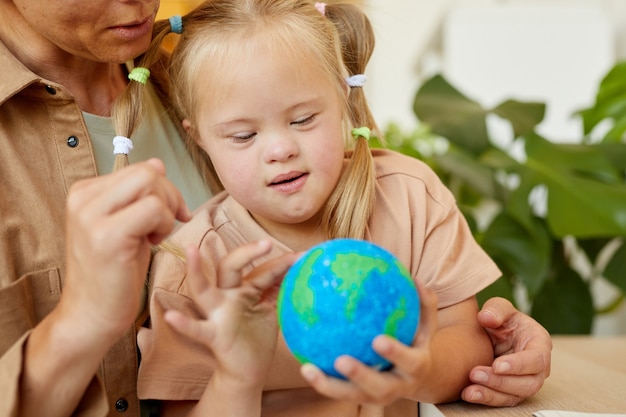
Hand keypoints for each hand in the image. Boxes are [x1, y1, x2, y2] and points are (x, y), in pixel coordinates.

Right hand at [61, 159, 190, 339]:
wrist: (91, 315)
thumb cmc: (113, 272)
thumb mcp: (127, 224)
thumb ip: (138, 195)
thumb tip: (157, 163)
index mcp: (84, 192)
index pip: (139, 169)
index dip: (164, 190)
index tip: (166, 216)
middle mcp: (82, 199)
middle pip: (147, 172)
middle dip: (170, 197)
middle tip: (167, 225)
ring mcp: (92, 216)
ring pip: (151, 184)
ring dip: (167, 211)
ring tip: (154, 236)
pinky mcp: (107, 236)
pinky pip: (154, 209)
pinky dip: (165, 225)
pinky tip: (152, 244)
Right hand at [164, 240, 297, 387]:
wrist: (249, 371)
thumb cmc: (258, 337)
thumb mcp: (272, 310)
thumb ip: (280, 291)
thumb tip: (300, 270)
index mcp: (244, 289)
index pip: (262, 270)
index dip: (282, 263)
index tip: (303, 256)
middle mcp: (228, 296)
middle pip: (231, 267)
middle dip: (247, 253)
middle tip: (267, 243)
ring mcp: (218, 314)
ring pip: (204, 289)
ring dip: (196, 271)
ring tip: (191, 251)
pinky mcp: (214, 335)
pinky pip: (197, 329)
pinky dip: (184, 324)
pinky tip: (171, 317)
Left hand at [300, 281, 438, 404]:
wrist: (415, 377)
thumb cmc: (416, 340)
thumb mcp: (426, 324)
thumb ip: (424, 304)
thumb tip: (415, 279)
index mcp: (415, 367)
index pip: (409, 362)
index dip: (395, 353)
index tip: (378, 340)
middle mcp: (397, 386)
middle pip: (379, 388)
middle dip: (360, 376)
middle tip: (340, 361)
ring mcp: (376, 396)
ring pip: (351, 395)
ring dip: (329, 386)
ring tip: (308, 370)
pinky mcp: (358, 397)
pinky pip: (337, 391)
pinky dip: (321, 380)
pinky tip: (304, 365)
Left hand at [461, 297, 551, 405]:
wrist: (491, 333)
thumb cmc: (502, 319)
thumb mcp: (499, 307)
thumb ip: (495, 309)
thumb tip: (486, 318)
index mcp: (539, 343)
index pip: (536, 359)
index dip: (519, 365)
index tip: (497, 365)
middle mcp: (537, 367)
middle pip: (528, 383)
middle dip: (501, 382)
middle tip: (475, 374)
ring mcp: (525, 381)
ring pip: (515, 396)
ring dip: (491, 394)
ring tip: (469, 389)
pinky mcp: (511, 391)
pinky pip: (502, 400)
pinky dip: (486, 399)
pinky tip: (469, 394)